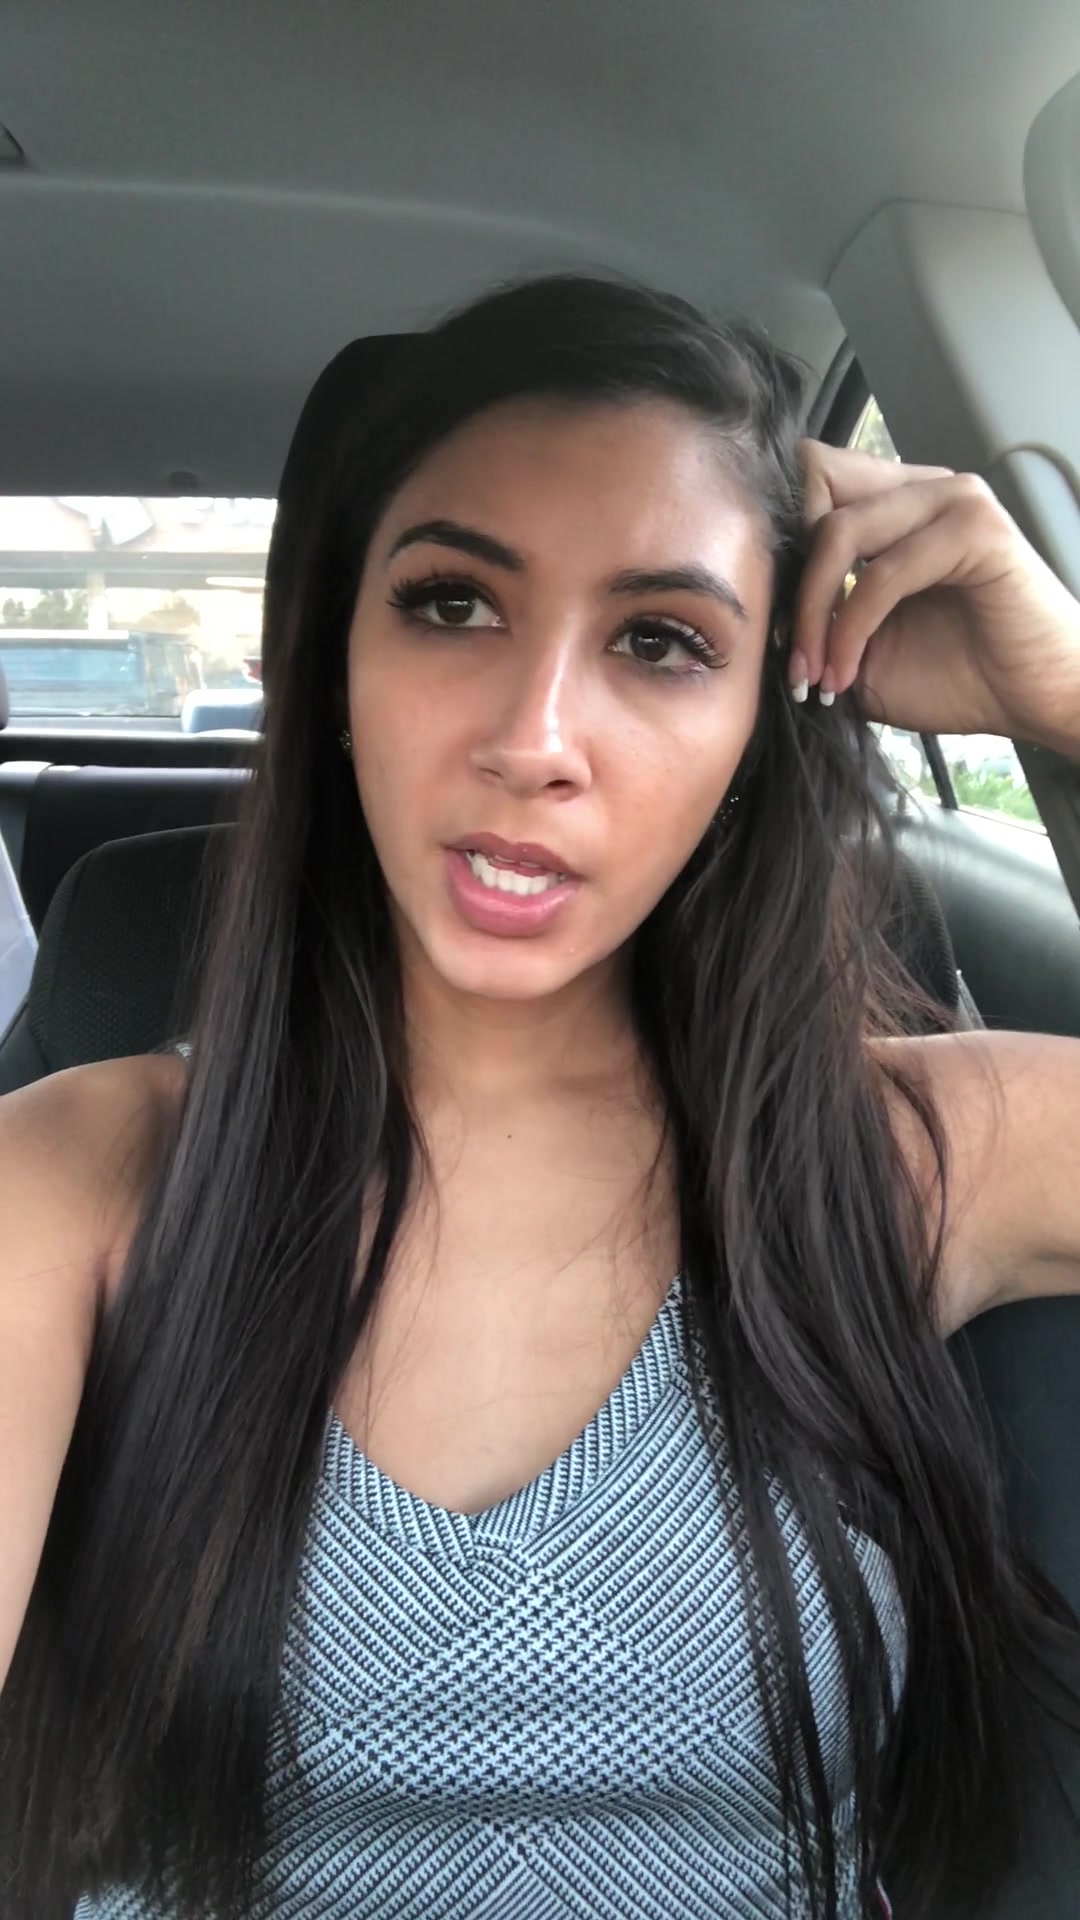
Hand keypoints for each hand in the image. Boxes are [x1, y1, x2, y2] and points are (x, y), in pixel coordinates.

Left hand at [790, 440, 1079, 752]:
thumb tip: (754, 608)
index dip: (781, 544)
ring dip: (815, 612)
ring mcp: (952, 500)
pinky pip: (883, 571)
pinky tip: (847, 671)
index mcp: (893, 505)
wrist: (1033, 703)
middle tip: (792, 656)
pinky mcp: (977, 530)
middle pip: (812, 484)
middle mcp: (920, 488)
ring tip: (817, 675)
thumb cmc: (957, 676)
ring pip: (838, 530)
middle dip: (789, 579)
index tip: (775, 623)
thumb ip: (815, 614)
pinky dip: (853, 626)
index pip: (807, 478)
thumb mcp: (858, 648)